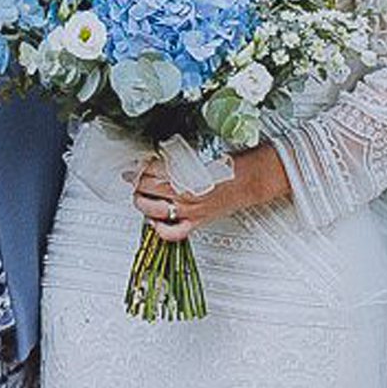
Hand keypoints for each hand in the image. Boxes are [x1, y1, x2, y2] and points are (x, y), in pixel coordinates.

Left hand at [132, 147, 290, 245]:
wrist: (251, 179)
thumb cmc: (229, 165)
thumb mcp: (198, 154)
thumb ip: (174, 159)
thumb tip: (154, 160)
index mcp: (184, 173)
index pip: (148, 170)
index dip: (138, 167)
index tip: (136, 165)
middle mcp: (184, 193)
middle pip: (146, 188)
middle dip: (137, 181)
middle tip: (135, 177)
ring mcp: (189, 210)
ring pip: (151, 210)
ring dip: (142, 202)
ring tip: (141, 195)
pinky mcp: (197, 221)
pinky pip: (172, 233)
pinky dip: (159, 228)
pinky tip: (155, 220)